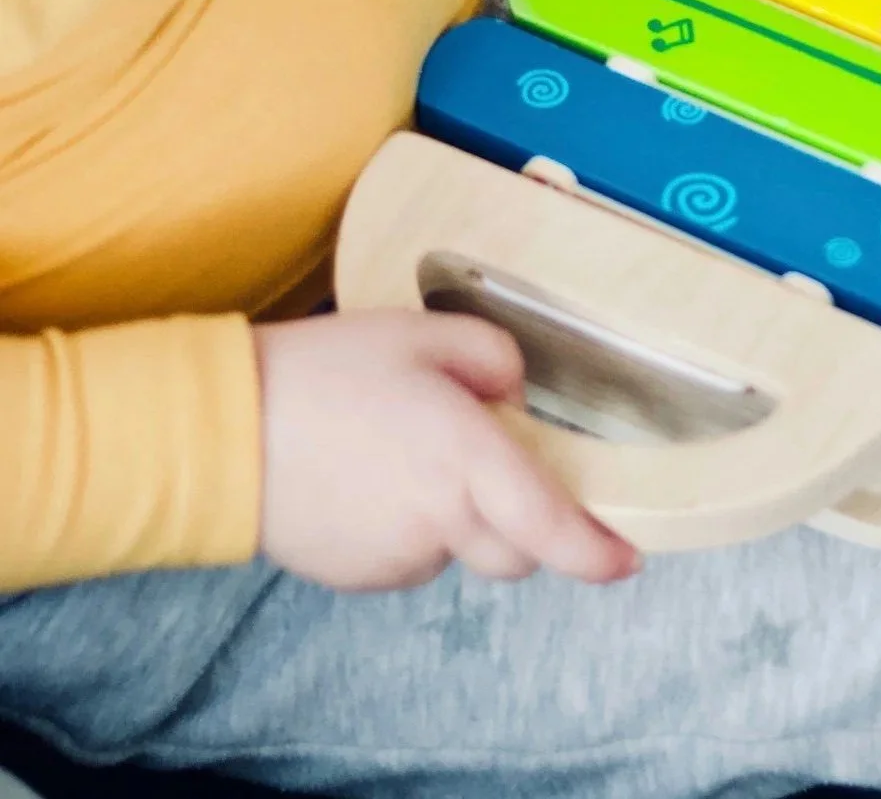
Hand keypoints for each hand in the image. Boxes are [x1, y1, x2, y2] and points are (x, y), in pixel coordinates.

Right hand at [255, 310, 637, 591]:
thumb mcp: (425, 332)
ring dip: (464, 516)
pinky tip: (375, 480)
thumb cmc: (327, 371)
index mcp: (467, 458)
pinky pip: (414, 556)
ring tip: (411, 453)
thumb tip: (516, 400)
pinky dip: (416, 527)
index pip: (550, 526)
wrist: (225, 431)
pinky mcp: (360, 576)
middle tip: (495, 461)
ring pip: (462, 549)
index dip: (596, 551)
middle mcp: (441, 520)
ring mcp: (398, 557)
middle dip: (527, 519)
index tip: (628, 558)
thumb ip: (494, 358)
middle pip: (517, 549)